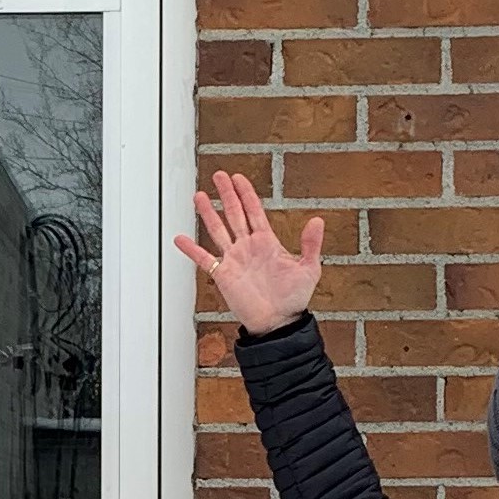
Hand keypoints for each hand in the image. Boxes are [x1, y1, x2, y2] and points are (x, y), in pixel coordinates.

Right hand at [175, 168, 325, 333]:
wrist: (278, 323)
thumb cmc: (294, 299)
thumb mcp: (309, 269)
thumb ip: (311, 244)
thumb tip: (317, 221)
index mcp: (267, 242)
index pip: (254, 211)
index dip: (246, 193)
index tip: (238, 178)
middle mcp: (248, 247)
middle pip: (233, 214)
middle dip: (226, 194)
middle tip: (218, 176)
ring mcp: (234, 260)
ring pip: (218, 230)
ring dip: (208, 213)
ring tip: (199, 196)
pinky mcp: (223, 275)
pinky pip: (204, 259)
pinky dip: (191, 250)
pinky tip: (181, 239)